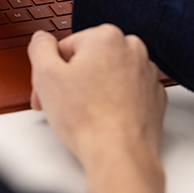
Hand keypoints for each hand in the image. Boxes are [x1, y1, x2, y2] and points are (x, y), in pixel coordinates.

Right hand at [29, 25, 165, 162]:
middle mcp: (132, 50)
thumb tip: (42, 39)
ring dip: (92, 90)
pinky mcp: (154, 97)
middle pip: (88, 59)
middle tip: (62, 104)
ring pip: (107, 75)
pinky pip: (125, 92)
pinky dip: (113, 102)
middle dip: (72, 80)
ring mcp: (147, 74)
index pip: (65, 47)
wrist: (119, 155)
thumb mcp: (46, 75)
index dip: (51, 72)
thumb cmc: (87, 119)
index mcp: (106, 37)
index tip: (48, 91)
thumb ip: (40, 47)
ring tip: (83, 114)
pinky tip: (102, 118)